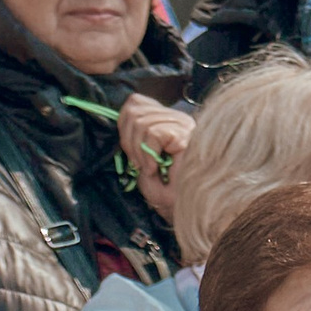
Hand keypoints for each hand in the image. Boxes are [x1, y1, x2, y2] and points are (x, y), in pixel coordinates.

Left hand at [118, 92, 193, 222]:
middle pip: (133, 110)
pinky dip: (148, 155)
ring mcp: (183, 124)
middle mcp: (177, 117)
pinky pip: (153, 134)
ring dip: (139, 152)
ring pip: (141, 122)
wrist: (182, 208)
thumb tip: (126, 114)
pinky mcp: (186, 134)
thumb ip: (133, 134)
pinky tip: (157, 169)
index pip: (135, 102)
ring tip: (150, 169)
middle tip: (140, 165)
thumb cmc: (164, 189)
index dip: (124, 128)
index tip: (133, 154)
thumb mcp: (140, 157)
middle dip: (128, 141)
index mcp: (167, 119)